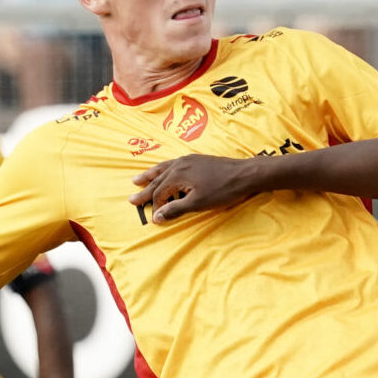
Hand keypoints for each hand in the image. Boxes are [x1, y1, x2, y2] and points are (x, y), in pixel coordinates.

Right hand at [128, 154, 258, 220]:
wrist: (245, 174)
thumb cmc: (223, 190)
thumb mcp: (198, 204)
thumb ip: (176, 209)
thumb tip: (157, 216)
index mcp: (178, 175)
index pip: (160, 193)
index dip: (155, 206)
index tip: (153, 217)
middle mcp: (179, 164)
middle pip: (157, 179)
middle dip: (144, 190)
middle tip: (131, 198)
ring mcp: (188, 160)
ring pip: (163, 168)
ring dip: (150, 176)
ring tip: (137, 179)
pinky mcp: (196, 159)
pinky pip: (172, 164)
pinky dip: (163, 169)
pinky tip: (164, 171)